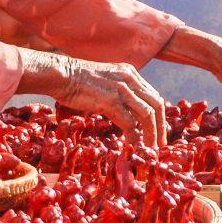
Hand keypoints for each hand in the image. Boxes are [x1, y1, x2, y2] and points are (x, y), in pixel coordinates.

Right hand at [18, 49, 167, 145]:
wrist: (60, 74)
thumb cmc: (75, 80)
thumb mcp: (104, 81)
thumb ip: (116, 91)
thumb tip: (122, 110)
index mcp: (129, 73)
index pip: (152, 95)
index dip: (159, 115)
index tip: (158, 130)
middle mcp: (130, 79)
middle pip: (156, 105)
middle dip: (161, 127)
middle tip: (160, 144)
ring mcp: (121, 89)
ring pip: (148, 115)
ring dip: (152, 135)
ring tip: (150, 149)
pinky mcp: (111, 101)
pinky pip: (130, 124)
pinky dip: (134, 138)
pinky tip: (132, 147)